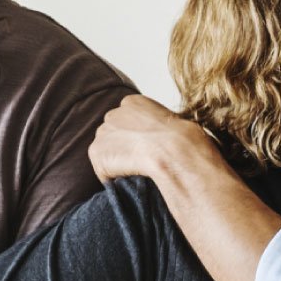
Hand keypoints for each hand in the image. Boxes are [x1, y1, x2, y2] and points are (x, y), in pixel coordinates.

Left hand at [88, 95, 219, 182]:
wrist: (176, 151)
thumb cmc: (185, 140)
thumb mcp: (176, 124)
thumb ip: (159, 126)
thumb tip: (161, 140)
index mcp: (133, 103)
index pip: (127, 121)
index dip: (137, 137)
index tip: (149, 148)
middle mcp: (114, 113)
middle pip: (113, 134)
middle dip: (123, 147)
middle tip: (142, 161)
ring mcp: (103, 132)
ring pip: (106, 152)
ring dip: (118, 162)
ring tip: (139, 170)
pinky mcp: (96, 152)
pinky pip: (103, 170)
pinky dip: (114, 177)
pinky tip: (132, 176)